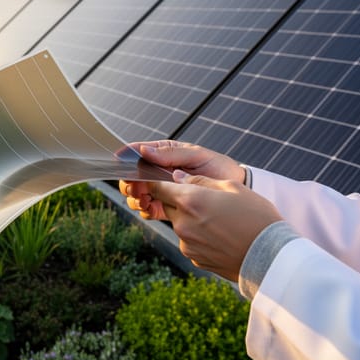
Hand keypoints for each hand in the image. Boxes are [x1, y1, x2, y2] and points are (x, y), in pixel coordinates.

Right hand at [120, 140, 245, 219]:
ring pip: (137, 194)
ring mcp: (162, 189)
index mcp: (164, 153)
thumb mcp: (196, 155)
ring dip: (136, 197)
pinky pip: (148, 209)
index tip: (122, 165)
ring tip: (145, 199)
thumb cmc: (219, 167)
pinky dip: (145, 209)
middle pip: (132, 177)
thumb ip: (170, 154)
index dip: (126, 158)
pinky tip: (151, 207)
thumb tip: (144, 150)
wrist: (237, 190)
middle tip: (137, 188)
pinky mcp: (167, 206)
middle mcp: (159, 172)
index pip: (137, 153)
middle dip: (129, 183)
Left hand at [132, 169, 281, 280]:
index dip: (159, 182)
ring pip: (181, 225)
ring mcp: (187, 244)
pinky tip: (223, 237)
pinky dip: (200, 237)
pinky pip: (190, 242)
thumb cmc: (256, 217)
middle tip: (207, 202)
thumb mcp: (233, 188)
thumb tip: (178, 177)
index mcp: (190, 201)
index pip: (158, 188)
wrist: (272, 257)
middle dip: (182, 202)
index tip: (165, 181)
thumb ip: (201, 180)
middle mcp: (182, 223)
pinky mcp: (194, 259)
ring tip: (222, 222)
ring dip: (192, 220)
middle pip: (169, 207)